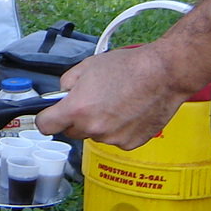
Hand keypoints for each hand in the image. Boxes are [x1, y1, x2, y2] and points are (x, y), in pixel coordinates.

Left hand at [35, 44, 186, 149]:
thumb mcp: (88, 66)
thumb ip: (67, 83)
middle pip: (71, 131)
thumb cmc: (129, 67)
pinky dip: (118, 129)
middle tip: (93, 100)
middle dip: (76, 118)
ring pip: (95, 134)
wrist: (164, 74)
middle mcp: (93, 128)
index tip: (50, 115)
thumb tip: (62, 94)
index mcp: (77, 109)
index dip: (46, 118)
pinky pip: (115, 139)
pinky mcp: (130, 144)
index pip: (46, 125)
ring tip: (117, 102)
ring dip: (99, 124)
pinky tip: (129, 111)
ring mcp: (112, 139)